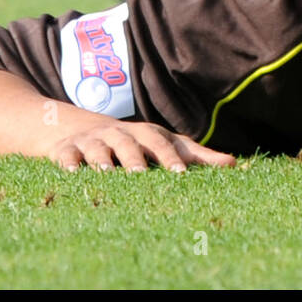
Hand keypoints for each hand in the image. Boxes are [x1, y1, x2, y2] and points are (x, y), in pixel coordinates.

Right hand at [47, 121, 236, 173]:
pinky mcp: (66, 150)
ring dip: (101, 159)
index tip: (180, 174)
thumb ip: (197, 156)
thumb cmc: (134, 142)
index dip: (170, 157)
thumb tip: (234, 165)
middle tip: (141, 175)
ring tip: (105, 172)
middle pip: (129, 144)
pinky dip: (67, 163)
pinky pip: (66, 155)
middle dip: (134, 158)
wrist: (78, 126)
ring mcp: (92, 142)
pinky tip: (70, 173)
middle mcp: (120, 135)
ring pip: (97, 149)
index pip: (161, 143)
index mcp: (145, 134)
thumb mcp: (163, 144)